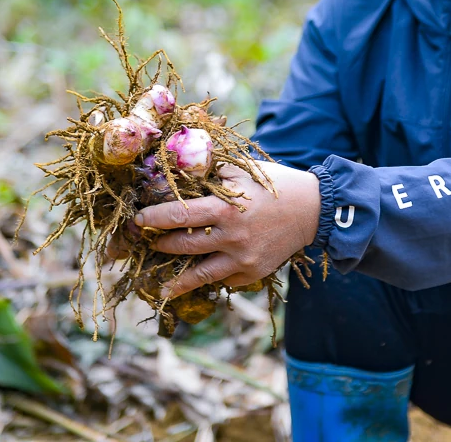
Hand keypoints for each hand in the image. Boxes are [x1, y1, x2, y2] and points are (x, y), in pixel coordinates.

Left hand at [134, 160, 320, 297]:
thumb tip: (176, 168)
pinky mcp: (252, 273)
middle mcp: (231, 237)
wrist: (313, 209)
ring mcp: (242, 259)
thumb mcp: (241, 170)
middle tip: (145, 241)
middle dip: (158, 244)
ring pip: (199, 275)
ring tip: (160, 283)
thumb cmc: (273, 184)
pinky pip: (223, 280)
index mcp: (224, 208)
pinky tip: (195, 280)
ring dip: (176, 278)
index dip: (152, 218)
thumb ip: (210, 171)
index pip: (177, 216)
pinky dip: (209, 278)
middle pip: (182, 247)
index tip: (138, 218)